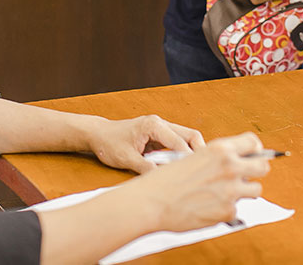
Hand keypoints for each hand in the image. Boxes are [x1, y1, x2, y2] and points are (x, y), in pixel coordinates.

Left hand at [87, 115, 205, 173]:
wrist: (98, 135)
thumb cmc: (108, 143)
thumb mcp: (126, 159)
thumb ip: (145, 168)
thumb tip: (162, 179)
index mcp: (153, 125)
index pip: (179, 142)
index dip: (189, 158)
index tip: (196, 173)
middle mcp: (160, 123)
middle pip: (190, 135)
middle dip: (199, 152)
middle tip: (204, 171)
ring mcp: (161, 128)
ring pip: (186, 138)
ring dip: (192, 153)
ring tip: (197, 172)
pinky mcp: (159, 136)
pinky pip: (178, 143)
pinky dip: (184, 154)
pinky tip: (184, 169)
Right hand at [126, 132, 270, 231]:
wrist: (152, 202)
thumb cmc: (167, 180)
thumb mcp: (194, 157)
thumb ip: (217, 158)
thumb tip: (237, 161)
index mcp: (220, 149)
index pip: (253, 142)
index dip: (254, 150)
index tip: (250, 156)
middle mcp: (229, 167)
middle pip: (263, 166)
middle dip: (255, 171)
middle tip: (243, 176)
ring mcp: (231, 190)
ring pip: (255, 190)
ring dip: (243, 192)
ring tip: (223, 193)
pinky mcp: (227, 211)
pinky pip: (237, 209)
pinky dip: (225, 210)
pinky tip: (209, 207)